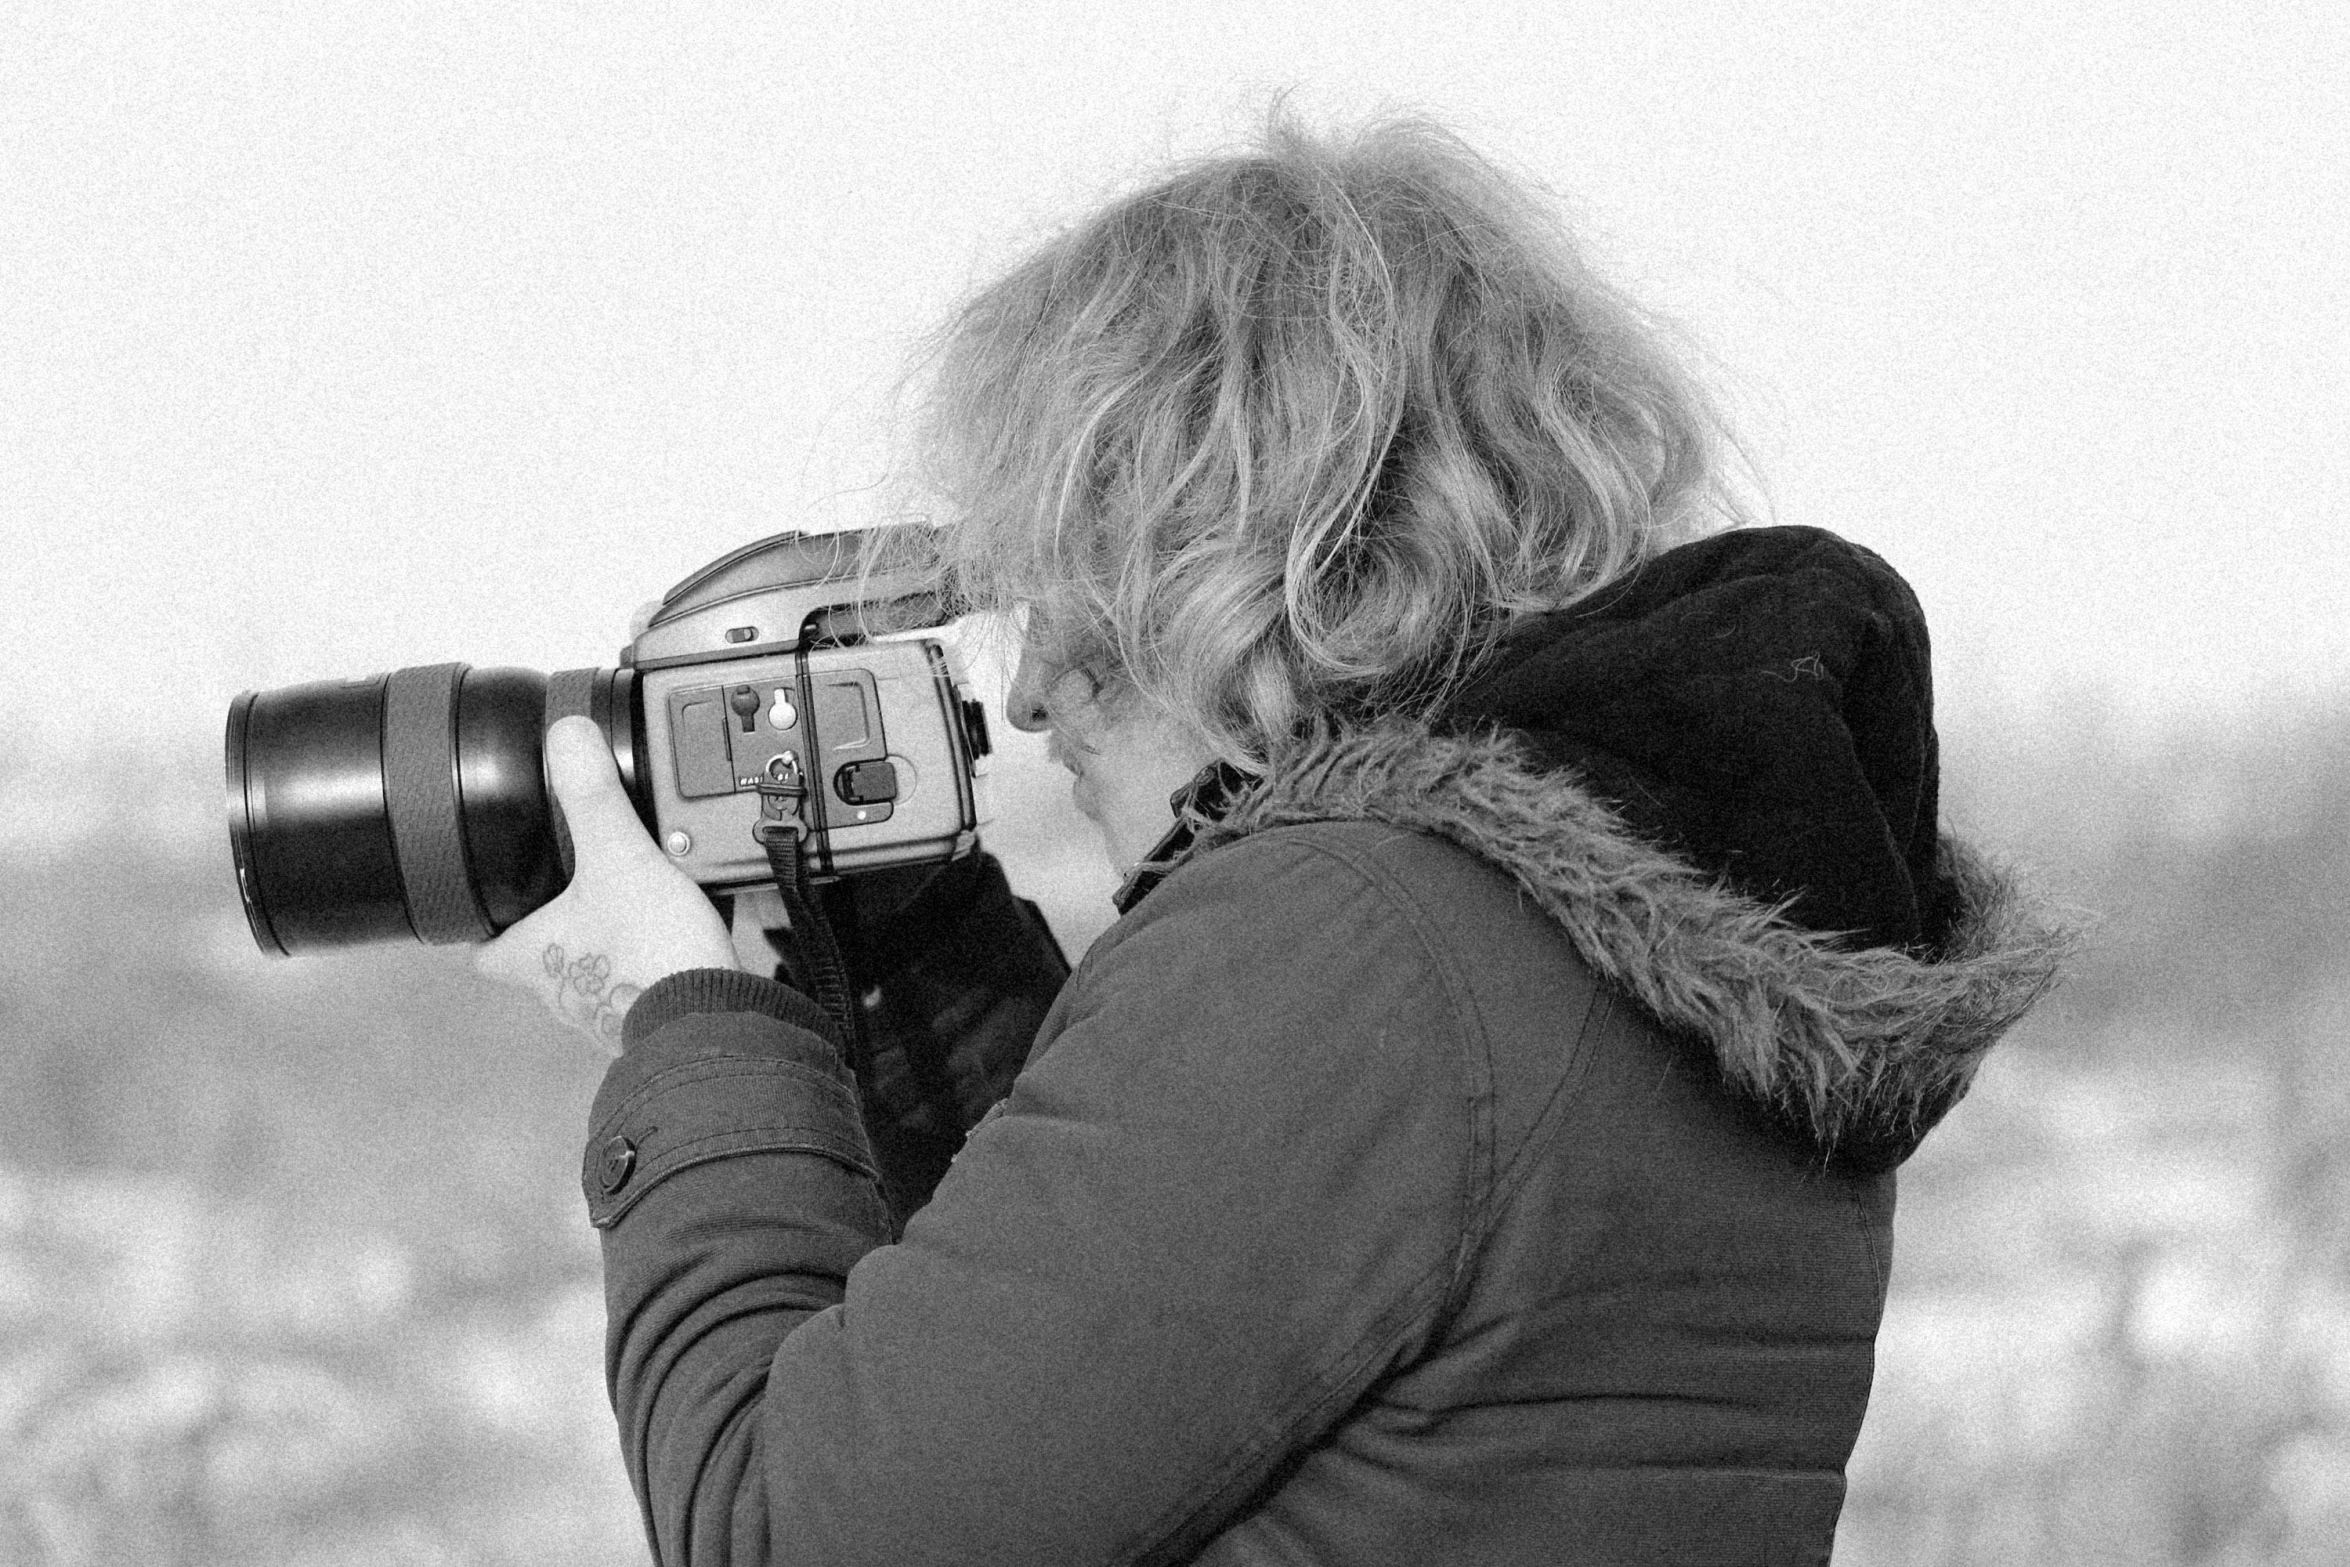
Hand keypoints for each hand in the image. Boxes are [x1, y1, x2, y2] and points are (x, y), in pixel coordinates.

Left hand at [476, 716, 740, 1052]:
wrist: (711, 1020)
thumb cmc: (652, 958)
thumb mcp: (620, 858)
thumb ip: (592, 797)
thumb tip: (567, 740)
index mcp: (534, 955)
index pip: (482, 950)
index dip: (479, 924)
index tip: (485, 900)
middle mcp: (563, 991)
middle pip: (538, 958)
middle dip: (554, 923)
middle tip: (571, 888)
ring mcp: (606, 1008)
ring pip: (589, 972)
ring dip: (605, 943)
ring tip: (633, 904)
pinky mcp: (649, 1015)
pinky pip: (638, 984)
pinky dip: (649, 960)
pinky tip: (675, 936)